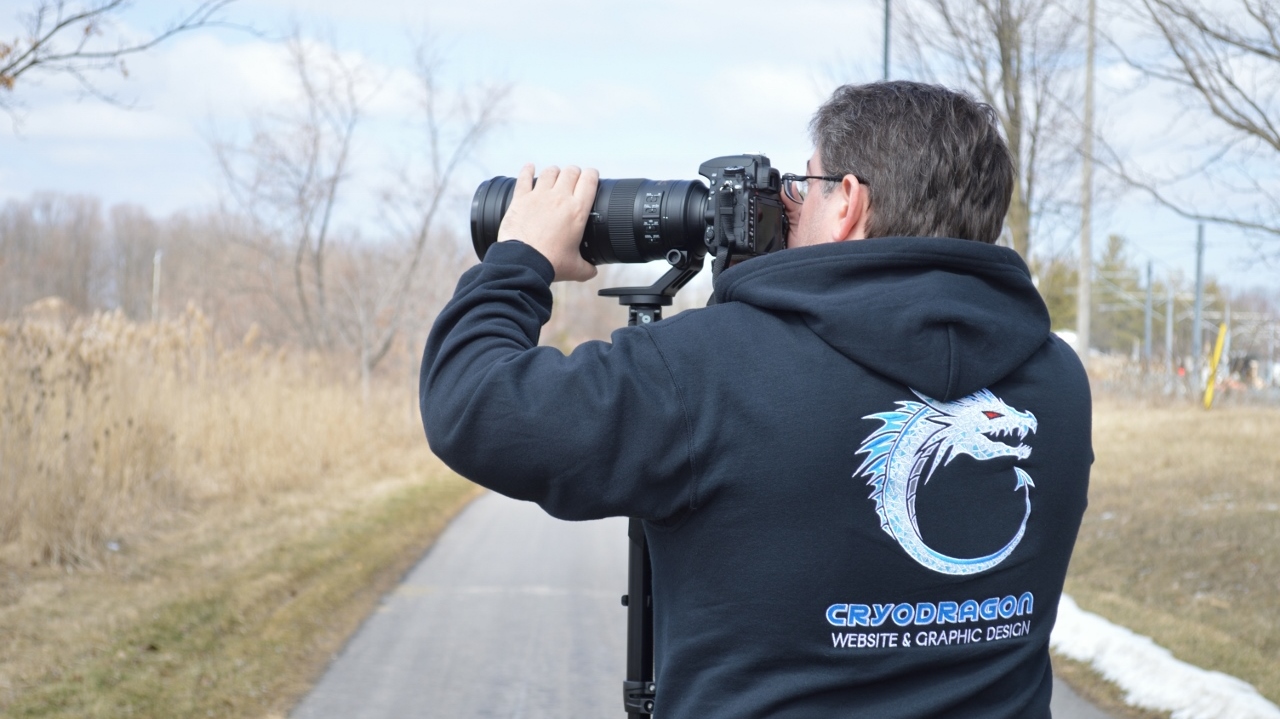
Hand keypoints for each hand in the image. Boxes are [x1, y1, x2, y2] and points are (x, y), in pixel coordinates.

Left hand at [497, 164, 598, 281]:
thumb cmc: (550, 263)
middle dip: (574, 173)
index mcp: (578, 210)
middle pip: (571, 171)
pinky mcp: (521, 199)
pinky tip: (529, 167)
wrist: (523, 262)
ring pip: (550, 172)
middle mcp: (560, 198)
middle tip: (574, 179)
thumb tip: (593, 270)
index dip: (592, 175)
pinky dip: (527, 170)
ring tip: (555, 176)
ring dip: (554, 172)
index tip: (592, 177)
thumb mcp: (576, 268)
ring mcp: (539, 196)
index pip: (589, 180)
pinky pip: (524, 177)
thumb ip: (588, 267)